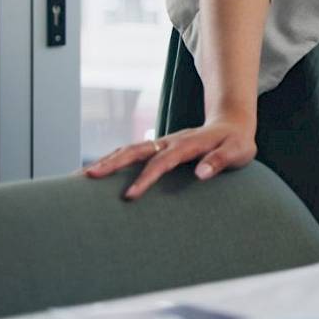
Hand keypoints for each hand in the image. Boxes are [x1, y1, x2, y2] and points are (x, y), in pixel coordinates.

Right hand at [82, 115, 257, 199]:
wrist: (232, 123)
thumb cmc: (236, 142)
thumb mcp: (239, 151)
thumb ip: (221, 160)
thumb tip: (201, 173)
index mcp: (189, 144)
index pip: (163, 161)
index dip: (146, 178)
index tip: (129, 195)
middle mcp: (170, 141)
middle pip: (136, 149)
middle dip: (111, 163)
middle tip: (86, 177)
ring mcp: (162, 143)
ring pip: (129, 149)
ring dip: (106, 161)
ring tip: (79, 177)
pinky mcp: (158, 147)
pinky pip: (132, 152)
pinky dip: (112, 160)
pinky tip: (95, 173)